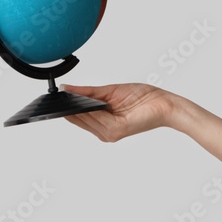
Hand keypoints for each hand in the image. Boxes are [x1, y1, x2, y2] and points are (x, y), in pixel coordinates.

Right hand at [62, 83, 176, 142]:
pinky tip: (88, 103)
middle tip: (62, 95)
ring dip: (80, 108)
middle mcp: (104, 131)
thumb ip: (87, 92)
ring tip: (74, 97)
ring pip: (86, 119)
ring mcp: (110, 133)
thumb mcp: (110, 91)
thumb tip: (67, 88)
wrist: (164, 104)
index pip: (77, 118)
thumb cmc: (144, 98)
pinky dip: (92, 110)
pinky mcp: (118, 130)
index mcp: (102, 123)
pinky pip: (98, 119)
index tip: (57, 97)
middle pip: (78, 120)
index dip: (66, 108)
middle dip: (70, 107)